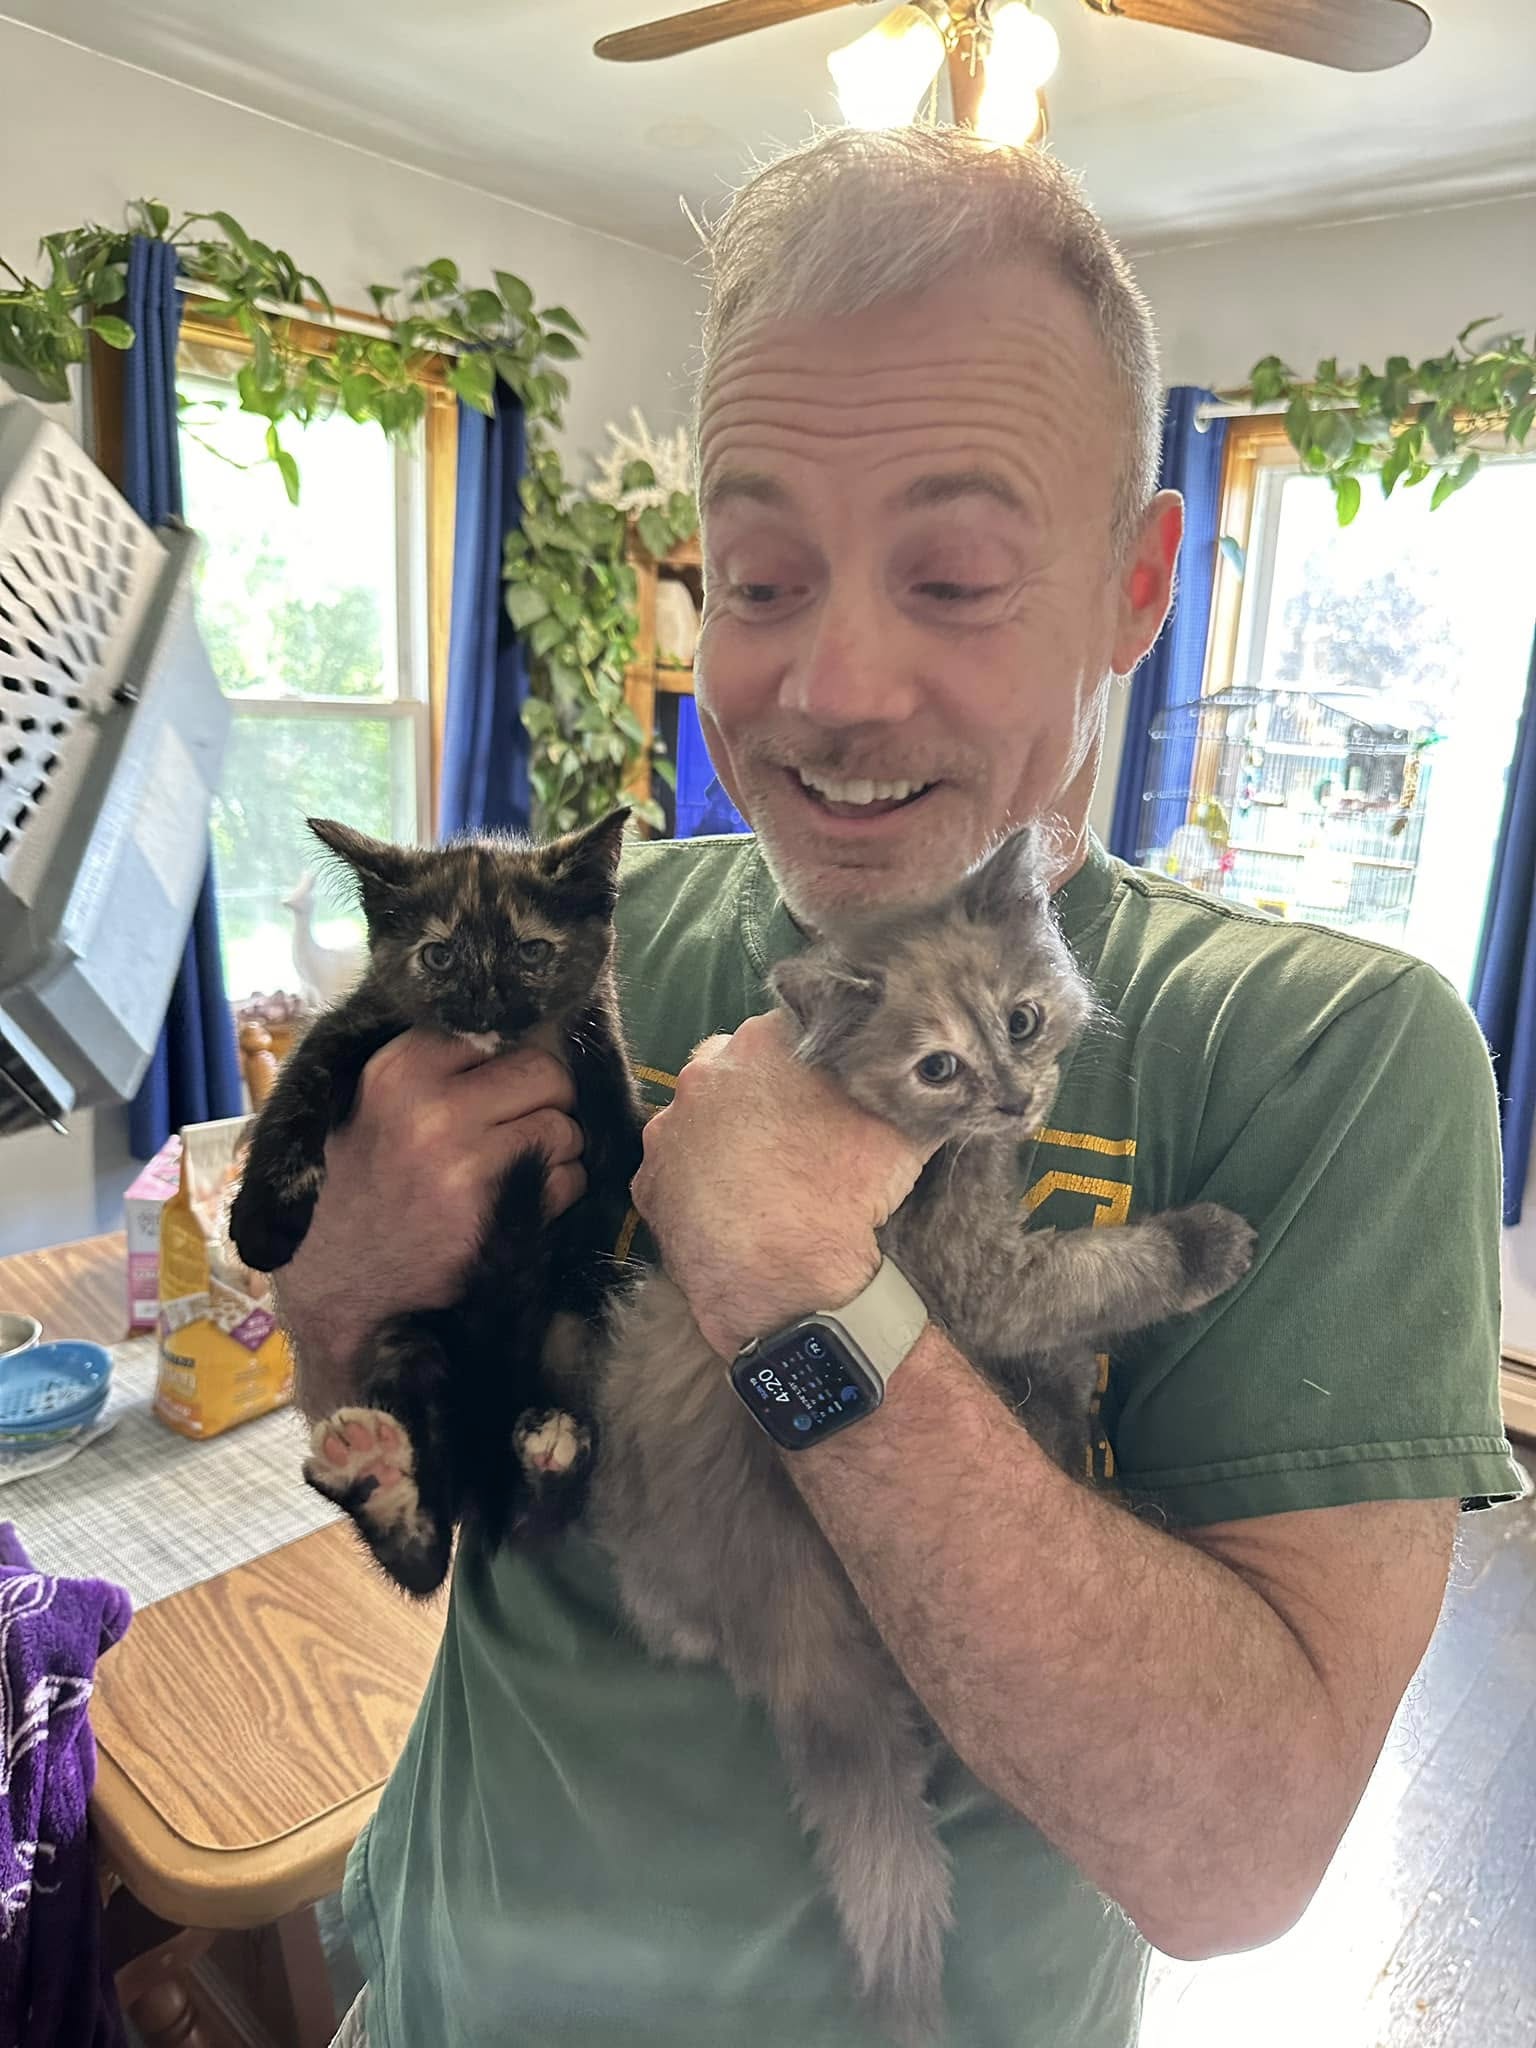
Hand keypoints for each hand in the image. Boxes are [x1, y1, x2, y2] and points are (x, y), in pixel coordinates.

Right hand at [275, 1029, 584, 1377]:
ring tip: (519, 1166)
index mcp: (401, 1068)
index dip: (511, 1064)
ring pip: (564, 1129)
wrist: (339, 1277)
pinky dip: (560, 1189)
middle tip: (523, 1124)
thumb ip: (439, 1065)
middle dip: (547, 1099)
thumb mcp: (374, 1101)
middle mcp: (434, 1108)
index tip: (501, 1090)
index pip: (504, 1036)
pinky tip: (522, 1200)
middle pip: (547, 1075)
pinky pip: (568, 1181)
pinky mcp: (495, 1215)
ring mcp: (467, 1165)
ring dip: (557, 1149)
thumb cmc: (362, 1180)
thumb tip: (532, 1032)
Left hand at [631, 1010, 924, 1357]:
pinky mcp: (648, 1182)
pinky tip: (730, 1206)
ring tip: (763, 1177)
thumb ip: (908, 1089)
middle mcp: (704, 1073)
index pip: (788, 1031)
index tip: (825, 1093)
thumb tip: (935, 1074)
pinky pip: (675, 1171)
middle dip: (761, 1094)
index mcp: (763, 1042)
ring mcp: (669, 1129)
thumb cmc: (848, 1196)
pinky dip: (698, 1183)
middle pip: (737, 1069)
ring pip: (700, 1120)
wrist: (790, 1280)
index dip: (810, 1062)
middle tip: (796, 1136)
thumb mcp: (903, 1130)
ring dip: (725, 1138)